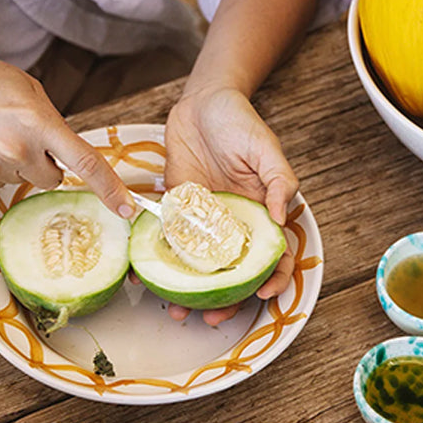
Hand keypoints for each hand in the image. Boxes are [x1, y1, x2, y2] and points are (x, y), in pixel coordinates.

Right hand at [0, 46, 135, 217]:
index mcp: (38, 122)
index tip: (130, 210)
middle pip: (53, 178)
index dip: (111, 190)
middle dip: (47, 162)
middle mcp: (17, 150)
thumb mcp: (27, 89)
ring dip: (18, 163)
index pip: (85, 163)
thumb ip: (51, 123)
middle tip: (21, 134)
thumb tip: (65, 156)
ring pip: (25, 181)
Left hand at [163, 85, 297, 324]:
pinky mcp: (174, 212)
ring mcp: (201, 223)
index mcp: (259, 215)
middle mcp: (231, 226)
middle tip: (211, 319)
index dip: (273, 280)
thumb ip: (278, 181)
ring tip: (176, 312)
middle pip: (232, 275)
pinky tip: (144, 278)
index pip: (273, 257)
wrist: (202, 102)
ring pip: (197, 269)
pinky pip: (165, 243)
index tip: (264, 295)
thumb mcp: (267, 148)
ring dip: (188, 294)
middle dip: (225, 302)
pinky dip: (156, 263)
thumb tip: (279, 216)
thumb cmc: (240, 122)